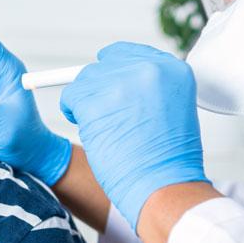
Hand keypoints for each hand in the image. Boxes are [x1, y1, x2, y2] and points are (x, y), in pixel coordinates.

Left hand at [60, 42, 208, 230]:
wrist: (164, 188)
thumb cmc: (167, 161)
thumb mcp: (172, 110)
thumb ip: (148, 87)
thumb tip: (111, 78)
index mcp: (173, 69)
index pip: (128, 54)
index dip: (114, 75)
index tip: (115, 95)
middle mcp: (150, 68)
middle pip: (103, 65)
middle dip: (100, 91)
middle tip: (112, 121)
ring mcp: (122, 82)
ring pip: (84, 81)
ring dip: (87, 105)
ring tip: (109, 131)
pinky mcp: (96, 99)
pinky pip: (70, 97)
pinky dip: (74, 114)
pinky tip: (95, 133)